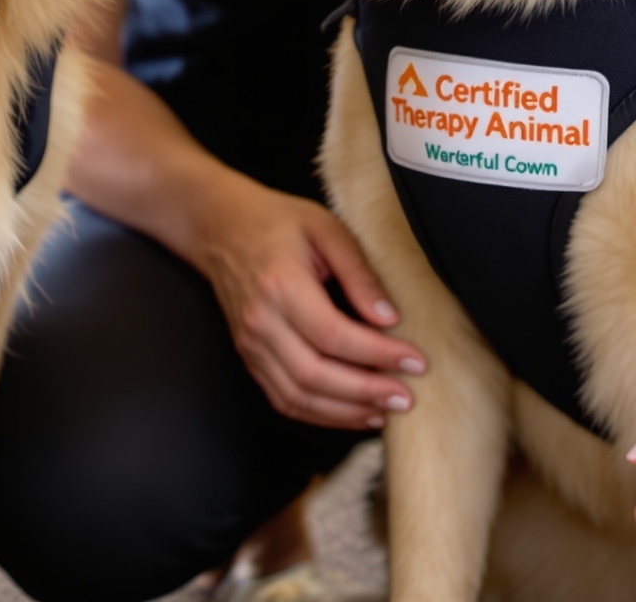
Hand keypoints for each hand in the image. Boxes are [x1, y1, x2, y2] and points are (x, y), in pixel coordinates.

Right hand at [191, 171, 426, 429]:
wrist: (220, 227)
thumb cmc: (275, 222)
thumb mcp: (326, 229)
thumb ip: (359, 274)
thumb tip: (389, 318)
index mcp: (281, 286)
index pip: (334, 336)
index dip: (378, 354)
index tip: (415, 361)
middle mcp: (261, 322)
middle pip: (315, 375)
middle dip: (366, 392)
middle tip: (406, 397)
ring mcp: (250, 345)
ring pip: (298, 397)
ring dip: (345, 412)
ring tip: (385, 411)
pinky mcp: (250, 357)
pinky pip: (283, 399)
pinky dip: (320, 414)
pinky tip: (352, 412)